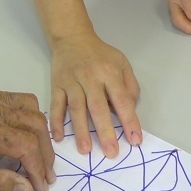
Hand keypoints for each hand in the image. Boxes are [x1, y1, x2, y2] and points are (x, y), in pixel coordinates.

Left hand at [0, 85, 55, 190]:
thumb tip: (28, 190)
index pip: (24, 144)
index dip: (38, 168)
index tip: (40, 187)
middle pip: (33, 123)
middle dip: (45, 152)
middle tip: (46, 176)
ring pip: (30, 106)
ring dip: (40, 134)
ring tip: (40, 158)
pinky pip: (18, 101)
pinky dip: (29, 120)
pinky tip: (27, 139)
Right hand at [49, 32, 140, 157]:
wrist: (72, 37)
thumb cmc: (100, 54)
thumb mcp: (122, 63)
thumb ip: (130, 86)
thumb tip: (129, 110)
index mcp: (109, 73)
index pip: (122, 100)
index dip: (129, 120)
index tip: (135, 140)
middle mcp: (90, 78)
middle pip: (98, 107)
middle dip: (105, 131)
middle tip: (111, 153)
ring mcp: (72, 82)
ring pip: (76, 108)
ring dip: (80, 130)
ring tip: (85, 150)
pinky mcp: (57, 85)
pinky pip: (56, 104)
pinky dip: (56, 121)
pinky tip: (58, 137)